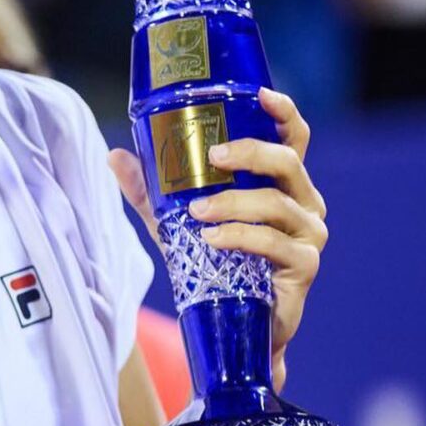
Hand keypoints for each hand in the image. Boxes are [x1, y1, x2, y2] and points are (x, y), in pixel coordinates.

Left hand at [108, 87, 327, 391]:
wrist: (234, 331)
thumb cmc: (214, 269)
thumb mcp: (176, 226)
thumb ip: (151, 193)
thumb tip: (116, 156)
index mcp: (283, 185)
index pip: (294, 138)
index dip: (283, 112)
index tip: (260, 95)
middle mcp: (304, 204)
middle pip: (287, 162)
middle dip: (248, 153)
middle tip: (212, 156)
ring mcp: (309, 236)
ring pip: (275, 204)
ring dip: (233, 203)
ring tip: (197, 213)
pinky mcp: (305, 266)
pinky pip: (272, 243)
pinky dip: (240, 237)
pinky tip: (212, 240)